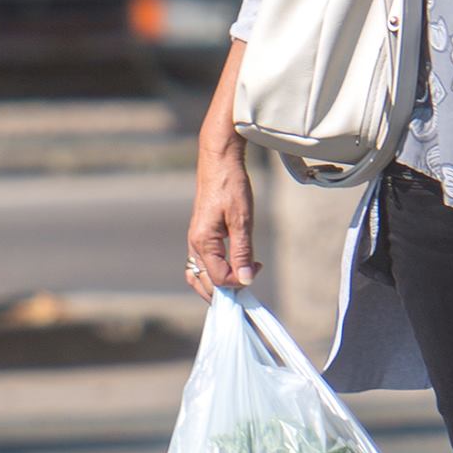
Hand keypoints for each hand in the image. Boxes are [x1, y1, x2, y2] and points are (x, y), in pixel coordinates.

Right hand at [186, 143, 260, 297]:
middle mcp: (194, 244)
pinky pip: (202, 262)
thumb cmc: (231, 187)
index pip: (219, 278)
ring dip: (216, 284)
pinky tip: (231, 266)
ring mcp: (195, 240)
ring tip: (238, 283)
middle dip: (225, 290)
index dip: (239, 281)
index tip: (257, 268)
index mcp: (203, 242)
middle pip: (204, 281)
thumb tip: (246, 280)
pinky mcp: (200, 234)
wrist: (219, 162)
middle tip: (248, 283)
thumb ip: (242, 252)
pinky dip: (214, 271)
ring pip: (199, 274)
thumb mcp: (242, 220)